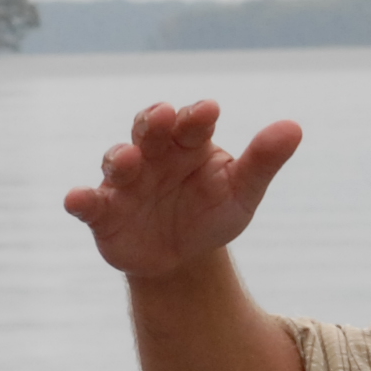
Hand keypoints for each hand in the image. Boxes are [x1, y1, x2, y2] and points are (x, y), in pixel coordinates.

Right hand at [63, 99, 305, 279]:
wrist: (181, 259)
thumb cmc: (212, 214)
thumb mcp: (241, 191)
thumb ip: (263, 161)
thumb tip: (294, 127)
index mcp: (189, 143)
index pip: (191, 121)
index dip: (196, 115)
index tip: (208, 111)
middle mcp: (153, 155)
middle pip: (147, 129)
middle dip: (152, 121)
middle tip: (162, 118)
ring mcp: (125, 182)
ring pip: (116, 160)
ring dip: (119, 158)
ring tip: (128, 160)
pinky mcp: (103, 213)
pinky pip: (88, 203)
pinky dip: (80, 200)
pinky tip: (76, 199)